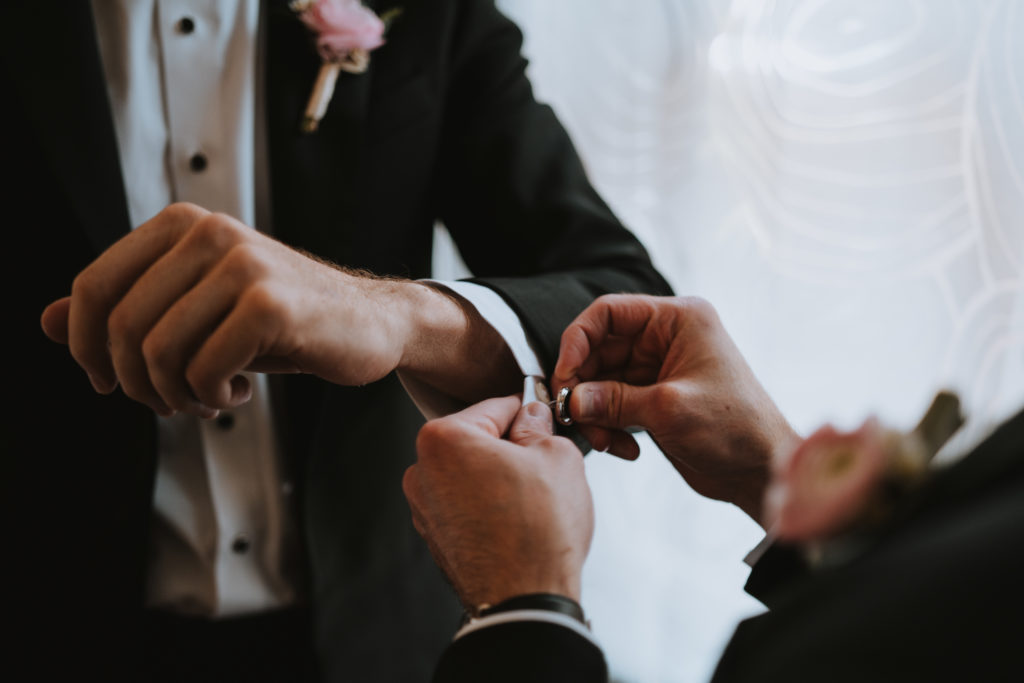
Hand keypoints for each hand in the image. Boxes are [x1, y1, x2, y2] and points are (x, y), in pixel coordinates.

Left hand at [40, 203, 514, 416]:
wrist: (370, 324)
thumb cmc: (280, 320)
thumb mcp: (196, 310)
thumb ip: (126, 310)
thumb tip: (44, 322)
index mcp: (181, 225)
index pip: (92, 288)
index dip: (85, 348)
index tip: (107, 382)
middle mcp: (208, 232)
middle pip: (120, 327)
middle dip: (136, 383)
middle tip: (170, 401)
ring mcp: (241, 263)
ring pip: (157, 351)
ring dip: (174, 395)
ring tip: (206, 398)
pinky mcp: (270, 301)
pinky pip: (205, 367)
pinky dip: (211, 396)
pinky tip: (237, 392)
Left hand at [403, 396, 592, 607]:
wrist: (525, 600)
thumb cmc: (537, 532)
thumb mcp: (557, 457)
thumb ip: (540, 427)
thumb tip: (533, 417)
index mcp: (443, 439)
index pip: (494, 406)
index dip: (527, 411)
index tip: (543, 416)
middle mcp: (422, 471)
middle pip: (477, 440)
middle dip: (510, 446)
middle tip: (545, 462)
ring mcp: (424, 508)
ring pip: (472, 473)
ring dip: (500, 476)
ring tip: (534, 497)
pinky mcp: (436, 537)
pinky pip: (466, 504)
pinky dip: (490, 504)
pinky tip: (518, 519)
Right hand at [552, 295, 799, 526]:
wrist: (762, 470)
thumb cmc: (734, 428)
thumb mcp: (669, 409)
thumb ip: (614, 401)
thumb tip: (569, 399)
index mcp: (677, 320)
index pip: (609, 313)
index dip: (577, 340)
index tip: (562, 375)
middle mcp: (666, 338)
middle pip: (599, 349)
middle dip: (583, 386)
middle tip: (573, 417)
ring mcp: (658, 369)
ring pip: (601, 381)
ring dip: (595, 413)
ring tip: (606, 442)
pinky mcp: (653, 399)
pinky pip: (612, 404)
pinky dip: (609, 426)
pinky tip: (625, 449)